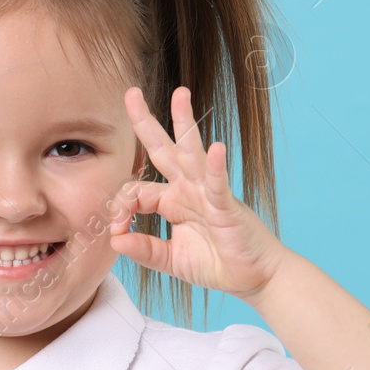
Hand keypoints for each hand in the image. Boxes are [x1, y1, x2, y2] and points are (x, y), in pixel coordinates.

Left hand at [109, 85, 290, 301]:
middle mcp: (188, 189)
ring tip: (181, 95)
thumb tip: (116, 240)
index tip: (115, 230)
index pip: (136, 189)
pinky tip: (215, 148)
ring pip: (192, 153)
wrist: (253, 276)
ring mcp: (207, 194)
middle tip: (131, 93)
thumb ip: (144, 250)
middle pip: (162, 149)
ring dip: (185, 123)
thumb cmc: (216, 263)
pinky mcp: (227, 206)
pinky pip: (219, 183)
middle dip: (145, 122)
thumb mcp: (171, 260)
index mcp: (172, 200)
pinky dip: (216, 166)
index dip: (120, 206)